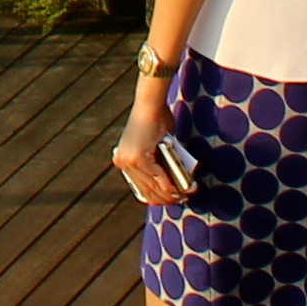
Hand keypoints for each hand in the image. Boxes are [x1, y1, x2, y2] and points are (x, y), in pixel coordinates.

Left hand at [113, 83, 180, 203]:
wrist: (150, 105)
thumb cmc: (154, 121)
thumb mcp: (154, 146)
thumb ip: (158, 163)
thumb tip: (169, 182)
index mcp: (123, 161)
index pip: (140, 187)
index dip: (156, 197)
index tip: (170, 200)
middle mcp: (123, 163)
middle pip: (145, 189)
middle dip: (165, 197)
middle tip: (180, 199)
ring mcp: (129, 161)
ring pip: (152, 185)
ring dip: (169, 193)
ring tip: (184, 195)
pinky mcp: (139, 157)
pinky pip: (157, 176)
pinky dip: (168, 183)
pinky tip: (178, 189)